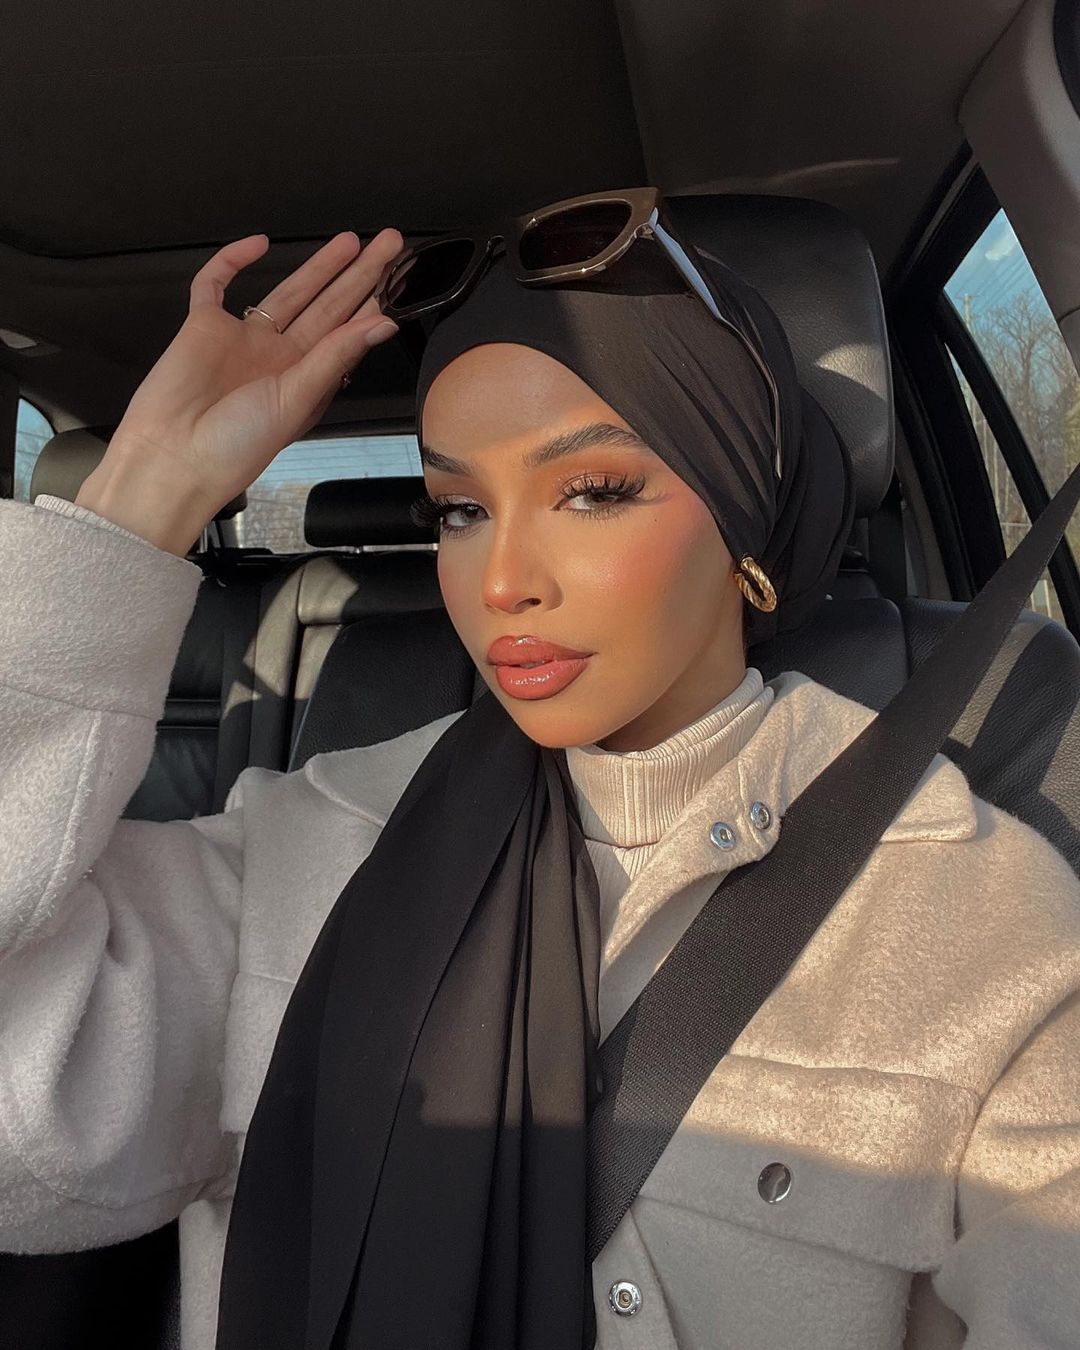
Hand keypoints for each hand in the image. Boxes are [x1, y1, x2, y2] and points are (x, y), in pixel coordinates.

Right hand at [101, 229, 404, 522]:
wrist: (173, 456)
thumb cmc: (238, 444)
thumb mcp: (298, 400)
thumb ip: (337, 356)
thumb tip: (384, 323)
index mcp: (307, 380)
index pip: (348, 333)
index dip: (373, 305)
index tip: (401, 277)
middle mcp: (280, 357)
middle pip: (327, 306)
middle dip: (357, 275)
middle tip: (390, 242)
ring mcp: (243, 339)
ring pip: (287, 291)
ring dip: (318, 267)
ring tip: (350, 240)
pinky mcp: (203, 326)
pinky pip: (217, 284)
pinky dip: (232, 260)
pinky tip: (259, 243)